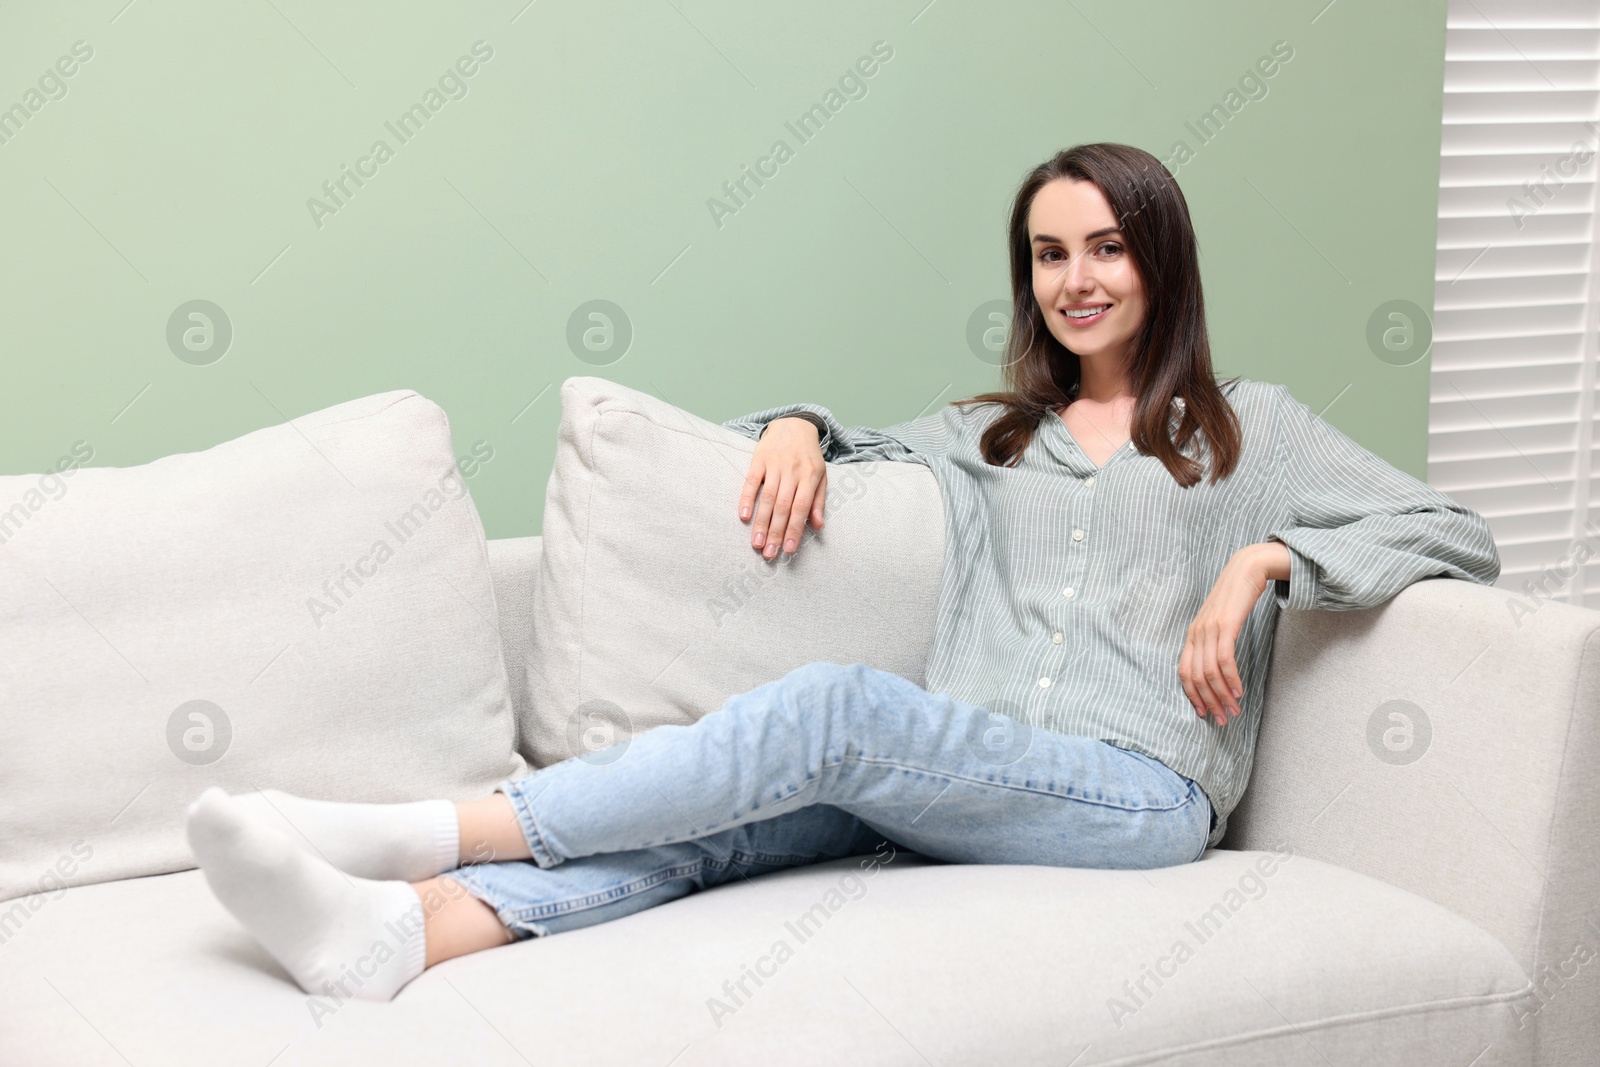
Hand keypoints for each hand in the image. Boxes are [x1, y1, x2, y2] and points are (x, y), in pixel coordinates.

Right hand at [739, 417, 827, 558]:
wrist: (794, 424)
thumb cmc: (808, 456)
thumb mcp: (821, 476)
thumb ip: (819, 501)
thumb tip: (818, 526)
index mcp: (810, 476)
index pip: (801, 509)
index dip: (794, 530)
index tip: (788, 550)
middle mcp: (792, 471)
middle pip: (782, 506)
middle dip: (776, 532)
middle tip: (769, 554)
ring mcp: (774, 464)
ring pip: (766, 497)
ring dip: (761, 522)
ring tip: (757, 544)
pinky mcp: (759, 459)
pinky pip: (751, 481)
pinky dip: (746, 499)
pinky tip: (743, 517)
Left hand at [1179, 546, 1271, 727]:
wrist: (1246, 569)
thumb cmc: (1235, 598)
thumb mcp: (1220, 622)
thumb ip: (1216, 642)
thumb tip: (1218, 667)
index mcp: (1192, 635)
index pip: (1184, 673)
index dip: (1192, 696)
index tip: (1204, 714)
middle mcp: (1196, 634)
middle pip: (1195, 677)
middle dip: (1209, 702)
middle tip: (1222, 720)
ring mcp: (1208, 629)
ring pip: (1209, 672)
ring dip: (1222, 695)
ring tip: (1234, 710)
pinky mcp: (1225, 625)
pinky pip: (1224, 660)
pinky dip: (1231, 679)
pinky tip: (1239, 691)